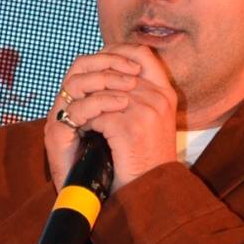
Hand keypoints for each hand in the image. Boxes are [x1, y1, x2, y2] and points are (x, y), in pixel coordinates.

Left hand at [48, 43, 177, 194]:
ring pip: (102, 92)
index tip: (98, 61)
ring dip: (86, 102)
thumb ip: (140, 96)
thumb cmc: (148, 160)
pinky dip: (85, 120)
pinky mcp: (129, 128)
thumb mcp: (153, 121)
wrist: (151, 191)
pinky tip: (83, 130)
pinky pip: (96, 113)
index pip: (141, 54)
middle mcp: (158, 99)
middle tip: (78, 92)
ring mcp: (145, 112)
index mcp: (166, 94)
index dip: (115, 52)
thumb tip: (111, 75)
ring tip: (79, 112)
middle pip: (115, 71)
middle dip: (93, 82)